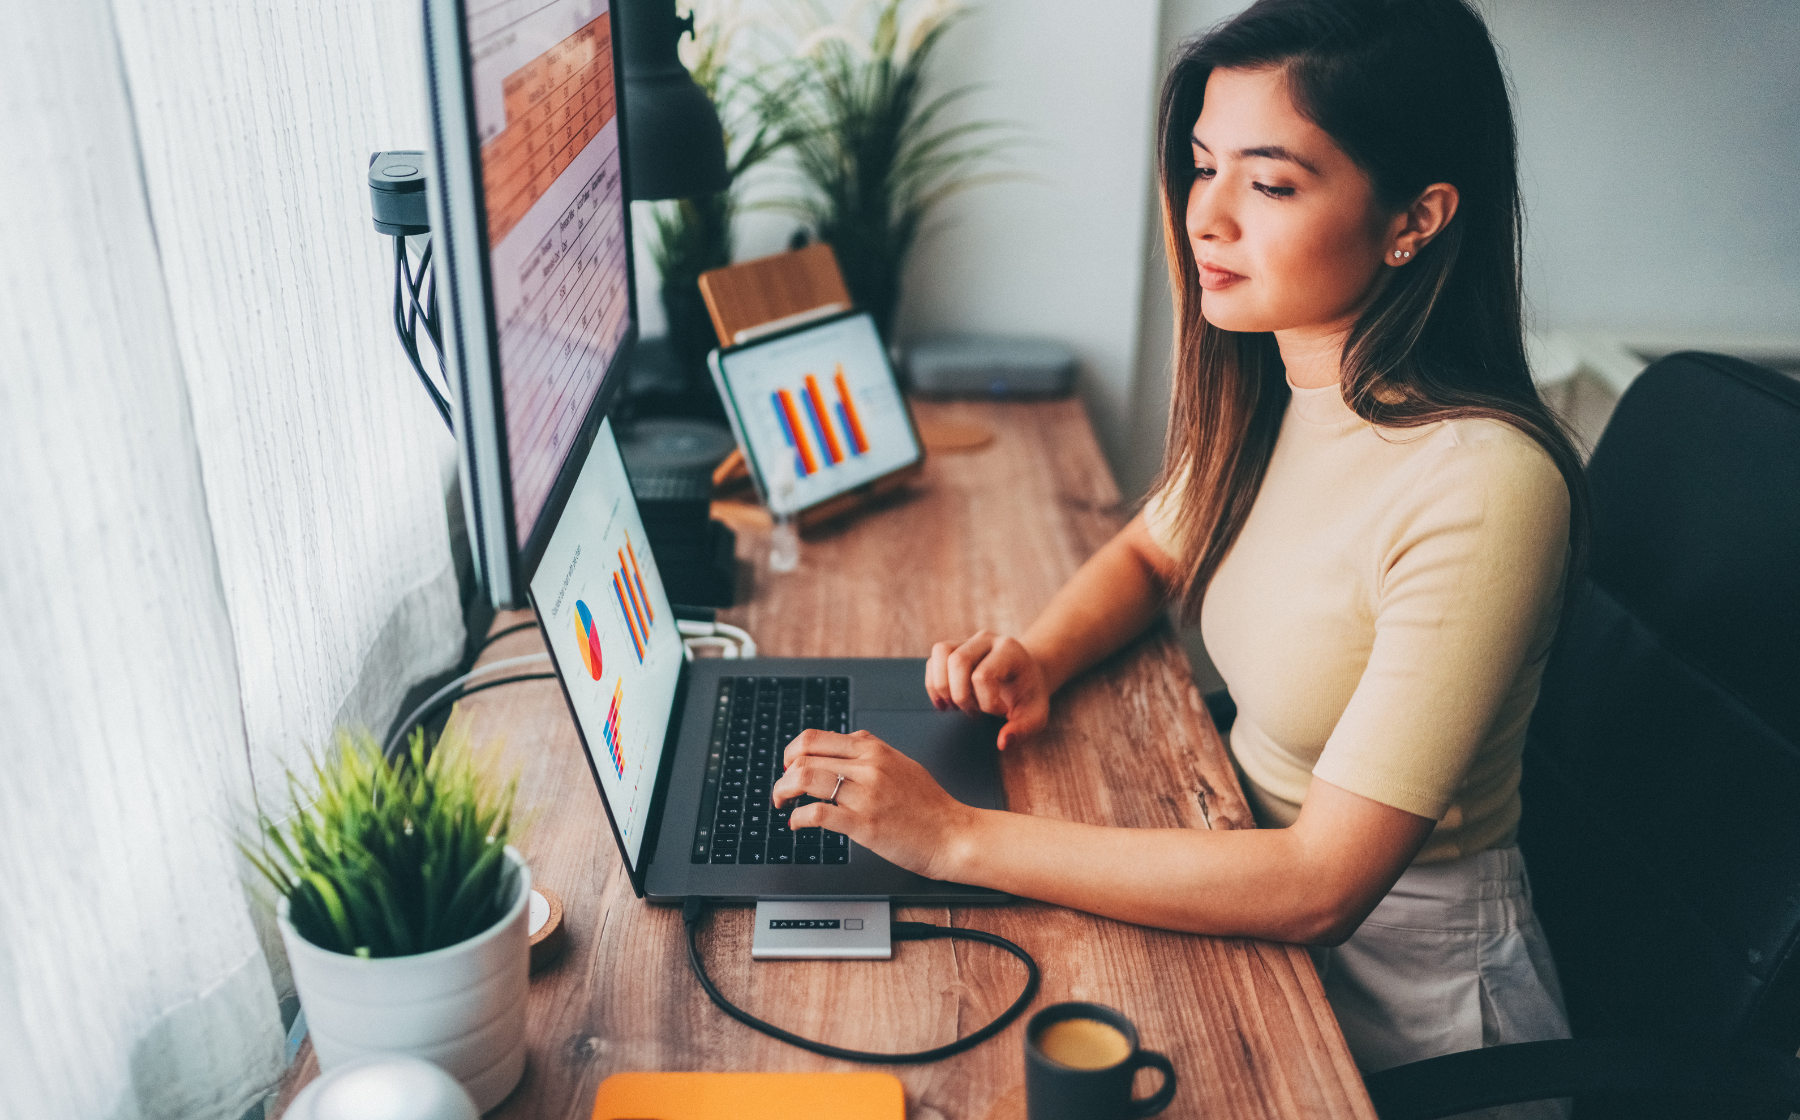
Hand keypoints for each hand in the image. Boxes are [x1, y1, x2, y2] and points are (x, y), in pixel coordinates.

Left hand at [772, 730, 976, 879]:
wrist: (953, 835)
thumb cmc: (930, 805)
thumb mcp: (902, 763)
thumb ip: (873, 749)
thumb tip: (848, 737)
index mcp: (874, 750)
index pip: (815, 738)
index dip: (792, 752)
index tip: (789, 766)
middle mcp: (868, 767)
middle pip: (803, 757)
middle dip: (783, 775)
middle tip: (781, 790)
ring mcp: (865, 795)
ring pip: (805, 780)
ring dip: (783, 792)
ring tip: (782, 804)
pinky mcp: (864, 824)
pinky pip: (817, 814)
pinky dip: (799, 819)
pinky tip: (798, 825)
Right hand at [924, 631, 1048, 749]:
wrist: (1025, 674)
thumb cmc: (1029, 695)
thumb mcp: (1036, 714)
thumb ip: (1023, 729)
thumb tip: (1002, 742)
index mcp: (1010, 651)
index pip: (984, 675)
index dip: (987, 702)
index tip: (1001, 712)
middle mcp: (987, 640)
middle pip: (958, 660)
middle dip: (960, 695)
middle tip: (974, 713)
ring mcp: (967, 641)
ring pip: (940, 653)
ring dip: (942, 686)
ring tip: (954, 706)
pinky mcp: (953, 649)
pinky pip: (933, 661)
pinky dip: (934, 685)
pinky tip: (946, 703)